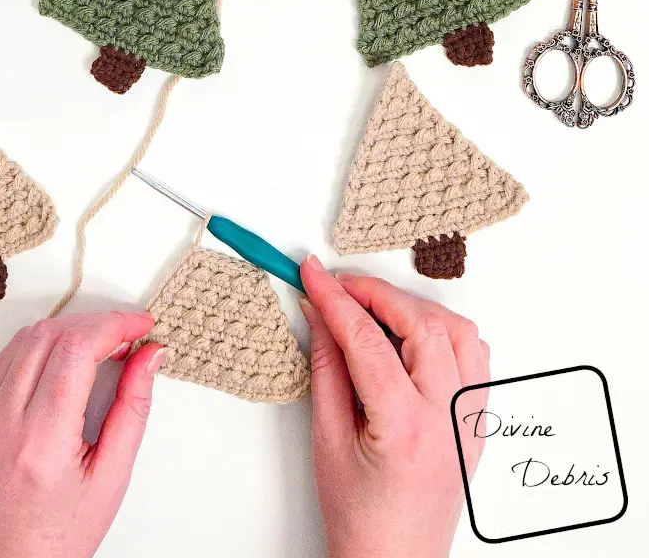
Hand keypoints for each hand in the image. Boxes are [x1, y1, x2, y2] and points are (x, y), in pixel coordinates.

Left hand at [0, 311, 163, 557]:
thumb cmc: (56, 537)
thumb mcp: (111, 477)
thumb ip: (133, 408)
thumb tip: (149, 356)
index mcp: (40, 440)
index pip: (77, 349)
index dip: (114, 325)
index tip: (140, 326)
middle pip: (49, 334)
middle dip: (94, 325)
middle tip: (123, 338)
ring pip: (22, 340)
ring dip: (64, 334)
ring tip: (94, 352)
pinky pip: (1, 364)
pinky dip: (35, 356)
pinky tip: (57, 374)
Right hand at [299, 258, 489, 557]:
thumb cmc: (359, 515)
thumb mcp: (326, 439)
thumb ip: (326, 367)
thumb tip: (320, 314)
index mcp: (405, 428)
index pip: (367, 339)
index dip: (336, 299)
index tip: (313, 273)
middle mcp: (447, 420)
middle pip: (420, 325)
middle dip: (376, 294)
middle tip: (339, 286)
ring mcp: (469, 421)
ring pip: (458, 332)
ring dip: (415, 308)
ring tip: (375, 308)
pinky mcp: (477, 422)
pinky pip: (475, 356)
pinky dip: (444, 332)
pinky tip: (412, 335)